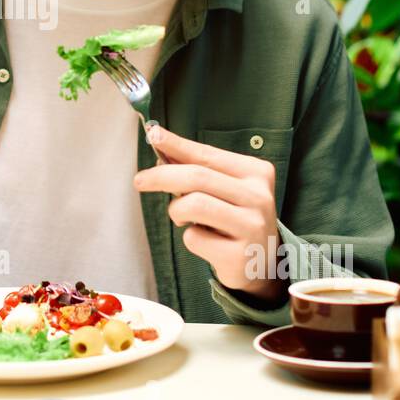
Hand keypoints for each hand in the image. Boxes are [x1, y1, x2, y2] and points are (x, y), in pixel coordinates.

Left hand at [133, 125, 285, 303]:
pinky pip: (195, 238)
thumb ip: (198, 169)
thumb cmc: (233, 219)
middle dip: (161, 176)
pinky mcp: (240, 254)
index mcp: (256, 172)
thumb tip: (160, 146)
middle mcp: (259, 196)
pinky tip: (206, 243)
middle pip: (198, 177)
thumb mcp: (223, 189)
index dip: (177, 144)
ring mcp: (252, 226)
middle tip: (139, 181)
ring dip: (176, 211)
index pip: (208, 154)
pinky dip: (190, 239)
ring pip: (194, 205)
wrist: (260, 265)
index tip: (153, 135)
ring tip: (182, 219)